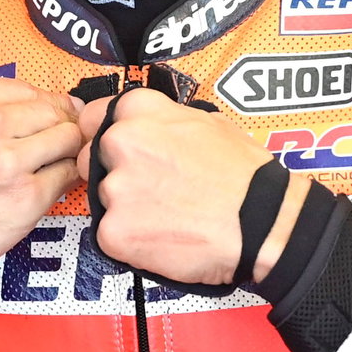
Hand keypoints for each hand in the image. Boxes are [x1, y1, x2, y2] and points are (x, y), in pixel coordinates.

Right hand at [0, 75, 85, 287]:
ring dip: (67, 154)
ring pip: (69, 141)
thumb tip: (41, 107)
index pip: (34, 90)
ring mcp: (9, 160)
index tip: (51, 120)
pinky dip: (66, 181)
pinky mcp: (26, 197)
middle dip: (63, 129)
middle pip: (56, 112)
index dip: (48, 108)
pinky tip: (48, 189)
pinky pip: (68, 176)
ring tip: (52, 168)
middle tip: (57, 147)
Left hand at [77, 88, 308, 284]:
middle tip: (151, 190)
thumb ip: (165, 121)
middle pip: (89, 160)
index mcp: (140, 110)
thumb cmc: (245, 174)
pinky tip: (164, 237)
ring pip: (103, 201)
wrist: (262, 222)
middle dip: (113, 174)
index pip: (93, 118)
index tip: (119, 152)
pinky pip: (110, 236)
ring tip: (166, 217)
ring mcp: (115, 189)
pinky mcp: (114, 232)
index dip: (105, 137)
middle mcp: (120, 142)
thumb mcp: (208, 121)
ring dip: (125, 209)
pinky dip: (131, 241)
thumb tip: (153, 126)